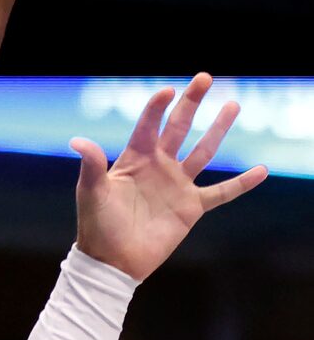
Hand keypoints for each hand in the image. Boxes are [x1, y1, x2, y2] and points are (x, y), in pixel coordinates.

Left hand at [71, 75, 267, 280]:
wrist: (112, 262)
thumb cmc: (97, 227)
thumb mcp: (91, 193)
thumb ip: (91, 166)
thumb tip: (77, 140)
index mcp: (134, 159)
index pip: (148, 125)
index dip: (157, 107)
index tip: (167, 91)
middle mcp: (159, 167)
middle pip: (179, 127)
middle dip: (191, 103)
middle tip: (204, 77)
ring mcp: (177, 185)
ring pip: (203, 151)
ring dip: (218, 129)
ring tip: (232, 105)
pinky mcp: (191, 207)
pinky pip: (222, 192)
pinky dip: (242, 183)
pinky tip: (261, 170)